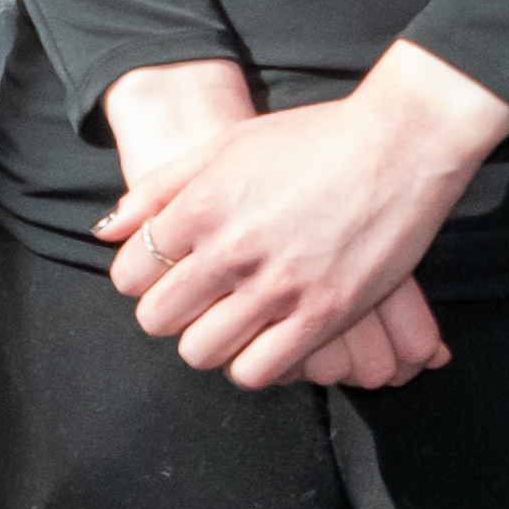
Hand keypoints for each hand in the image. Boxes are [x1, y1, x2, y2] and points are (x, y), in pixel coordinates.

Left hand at [96, 40, 508, 387]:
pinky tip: (267, 341)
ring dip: (209, 343)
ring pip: (202, 352)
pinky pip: (259, 370)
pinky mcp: (324, 314)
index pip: (129, 276)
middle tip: (198, 302)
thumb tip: (107, 231)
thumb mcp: (223, 146)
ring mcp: (278, 286)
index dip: (141, 279)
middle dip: (170, 314)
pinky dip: (254, 364)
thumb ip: (158, 190)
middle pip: (157, 319)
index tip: (167, 274)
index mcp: (199, 209)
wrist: (401, 143)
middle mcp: (231, 251)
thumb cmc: (311, 138)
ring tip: (231, 323)